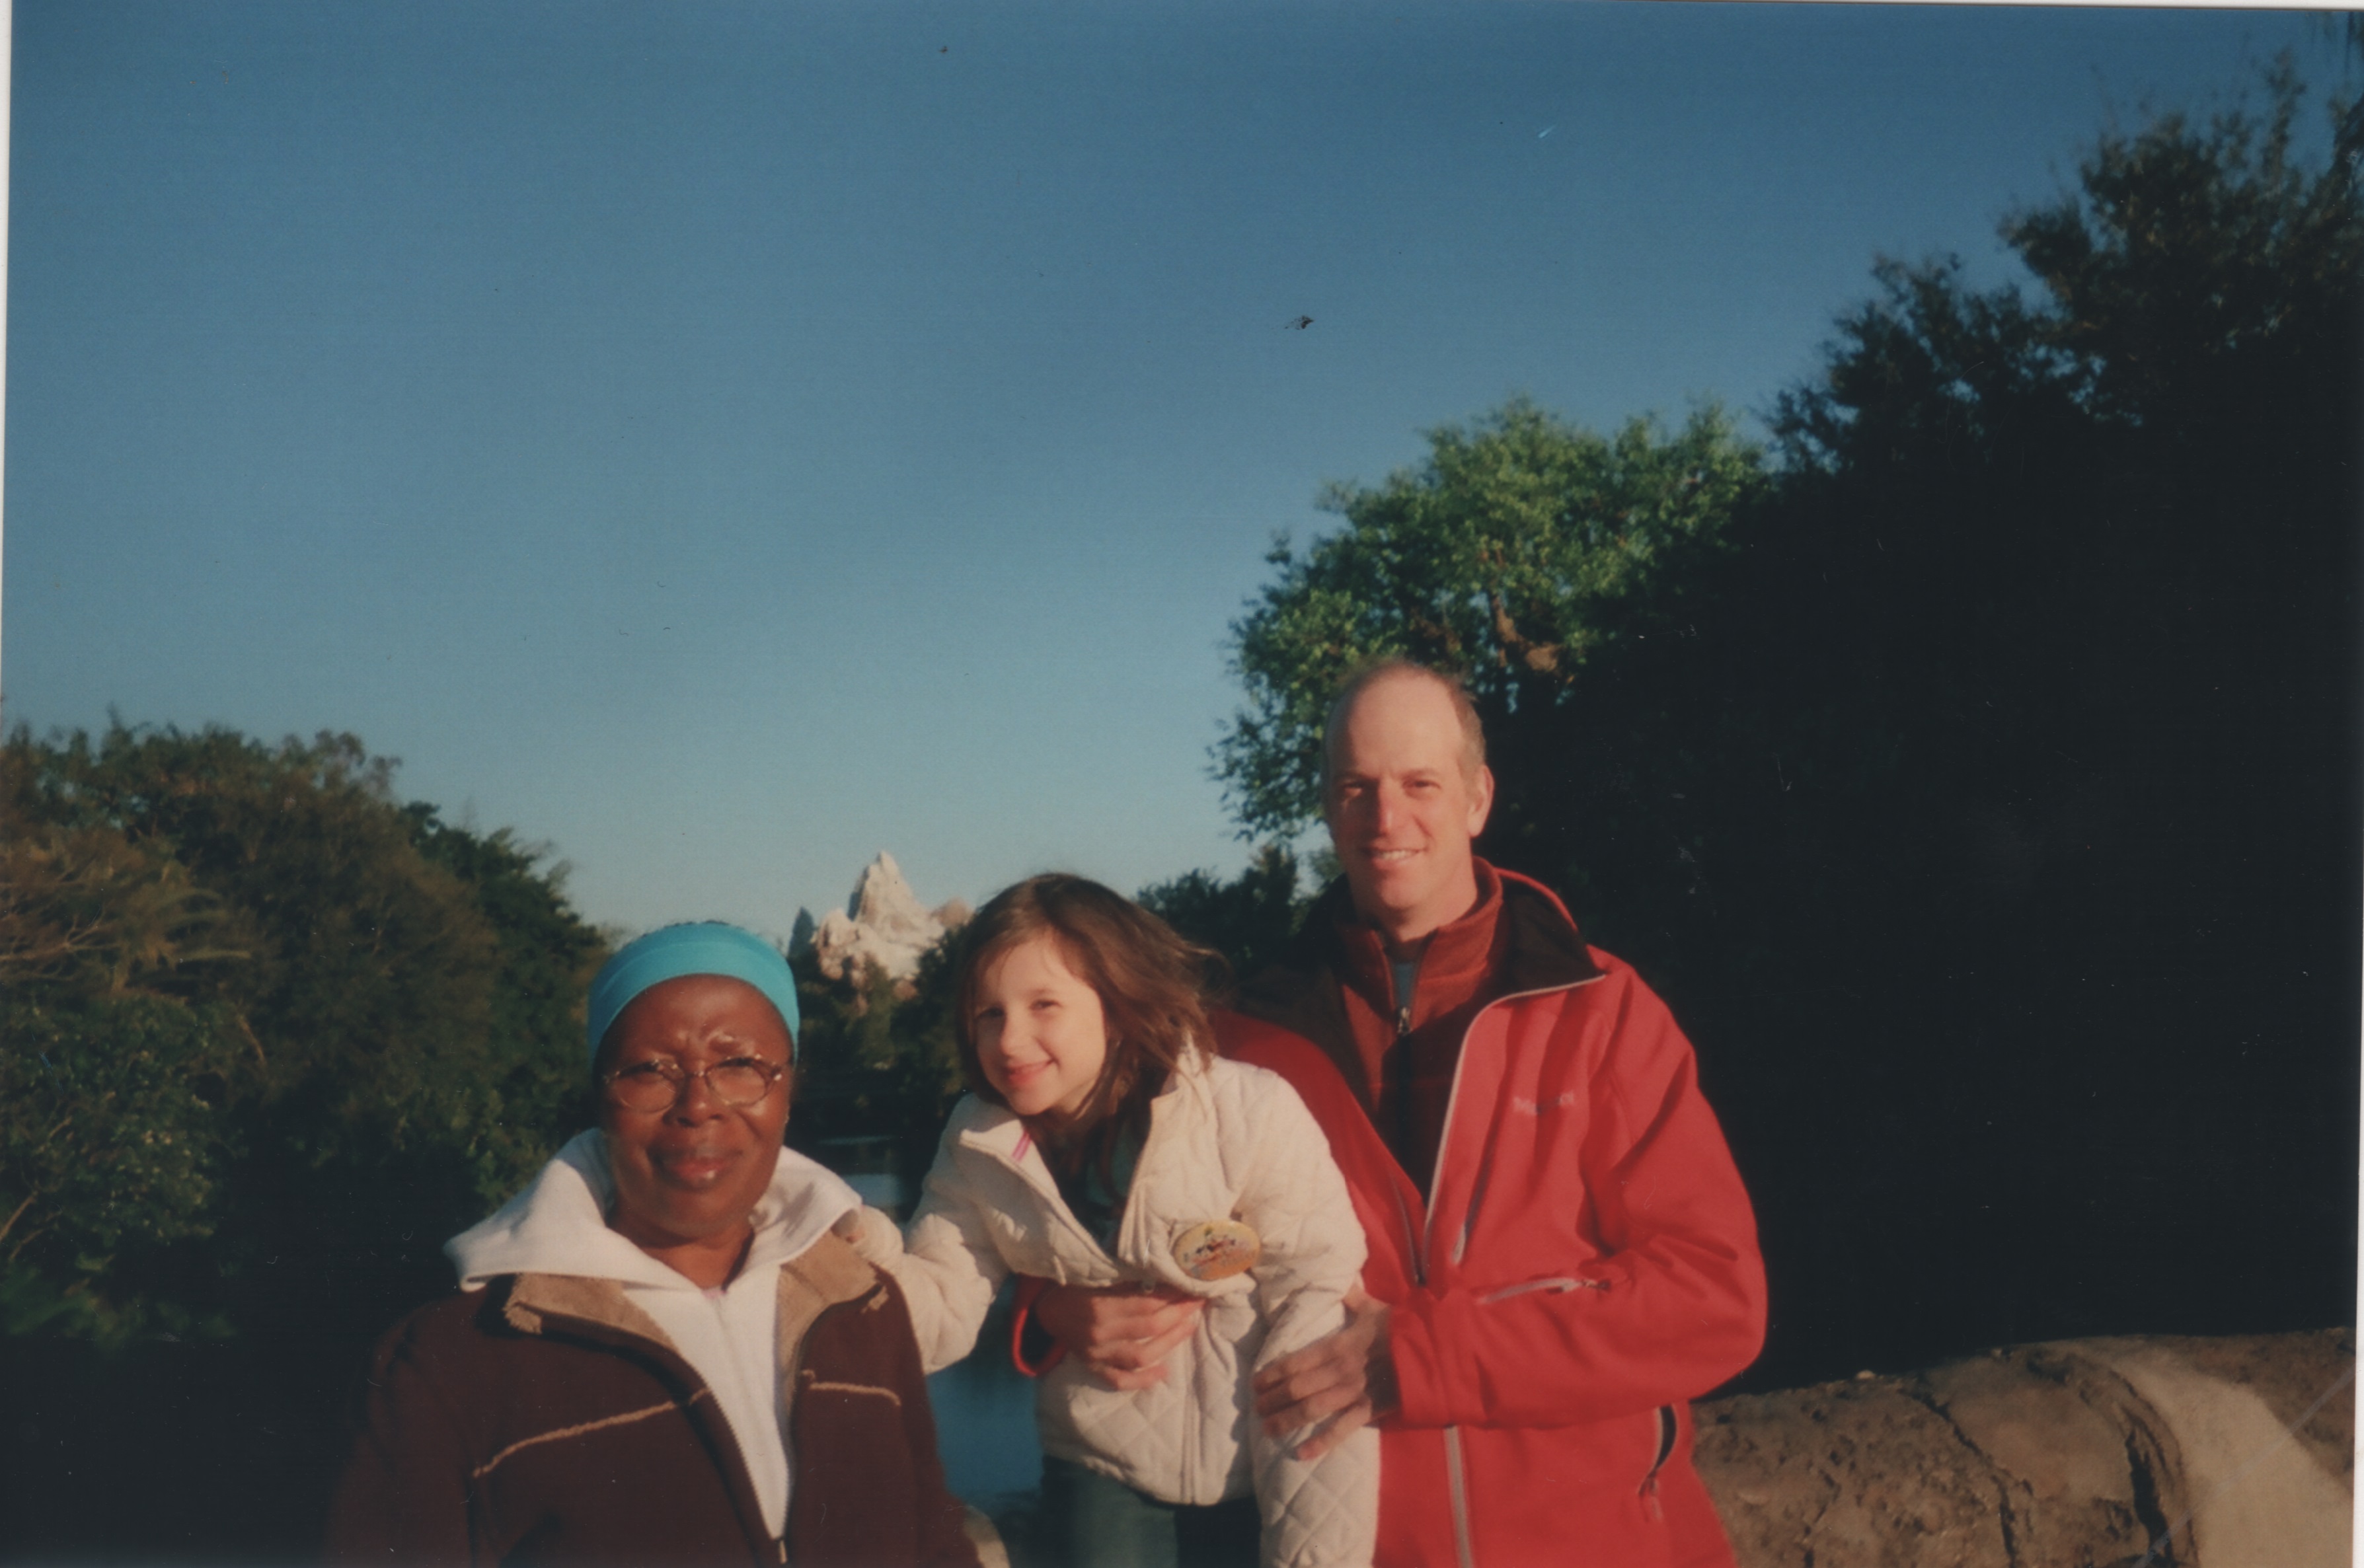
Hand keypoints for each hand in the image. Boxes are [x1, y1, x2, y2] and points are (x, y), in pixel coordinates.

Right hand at [1033, 1281, 1204, 1389]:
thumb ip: (1127, 1279)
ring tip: (1190, 1327)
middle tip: (1197, 1302)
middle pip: (1149, 1327)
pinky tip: (1164, 1372)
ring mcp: (1097, 1355)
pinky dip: (1142, 1380)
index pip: (1145, 1302)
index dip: (1172, 1295)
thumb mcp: (1098, 1276)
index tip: (1190, 1286)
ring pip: (1140, 1355)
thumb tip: (1165, 1274)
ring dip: (1170, 1342)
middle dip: (1178, 1314)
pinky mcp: (1094, 1367)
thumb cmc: (1076, 1286)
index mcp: (1099, 1305)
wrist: (1046, 1310)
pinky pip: (1119, 1380)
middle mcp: (1099, 1333)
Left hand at [1252, 1285, 1394, 1460]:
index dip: (1272, 1373)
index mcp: (1338, 1344)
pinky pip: (1342, 1428)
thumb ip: (1352, 1298)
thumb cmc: (1403, 1328)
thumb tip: (1340, 1282)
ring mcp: (1354, 1391)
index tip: (1255, 1382)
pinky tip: (1300, 1453)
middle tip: (1255, 1408)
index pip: (1295, 1360)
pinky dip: (1321, 1442)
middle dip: (1272, 1398)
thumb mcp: (1374, 1309)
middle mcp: (1340, 1369)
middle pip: (1296, 1386)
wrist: (1435, 1349)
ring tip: (1267, 1429)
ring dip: (1286, 1419)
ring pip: (1311, 1408)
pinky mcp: (1370, 1408)